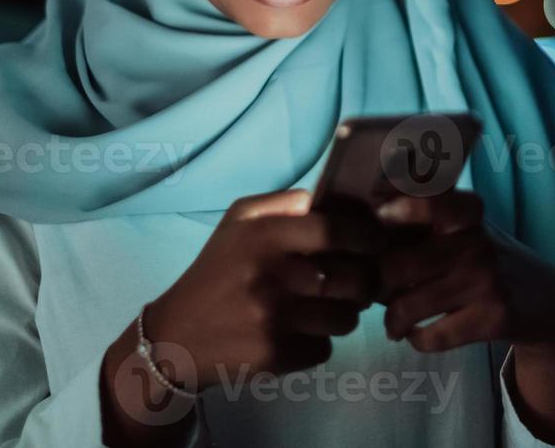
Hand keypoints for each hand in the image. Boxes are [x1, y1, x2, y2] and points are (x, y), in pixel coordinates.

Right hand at [101, 189, 384, 445]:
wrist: (178, 336)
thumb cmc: (218, 270)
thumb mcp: (238, 221)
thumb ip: (284, 202)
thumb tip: (327, 199)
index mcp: (266, 236)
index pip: (339, 231)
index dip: (368, 237)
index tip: (377, 243)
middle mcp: (274, 277)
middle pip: (356, 280)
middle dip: (363, 282)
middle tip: (353, 282)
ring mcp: (276, 320)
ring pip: (347, 319)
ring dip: (343, 315)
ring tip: (322, 308)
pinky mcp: (277, 356)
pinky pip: (325, 349)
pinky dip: (318, 343)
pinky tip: (297, 333)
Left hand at [376, 191, 554, 442]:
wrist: (543, 299)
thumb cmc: (483, 259)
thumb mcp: (464, 227)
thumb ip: (422, 217)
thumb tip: (362, 213)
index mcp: (467, 213)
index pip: (426, 200)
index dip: (393, 209)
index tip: (378, 219)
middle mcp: (477, 242)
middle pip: (395, 265)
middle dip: (377, 285)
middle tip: (379, 293)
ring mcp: (487, 280)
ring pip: (406, 306)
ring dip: (392, 321)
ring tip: (394, 323)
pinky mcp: (495, 318)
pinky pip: (431, 337)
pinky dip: (416, 340)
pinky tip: (420, 334)